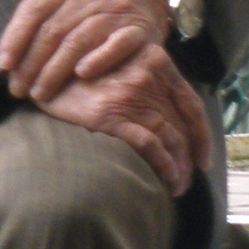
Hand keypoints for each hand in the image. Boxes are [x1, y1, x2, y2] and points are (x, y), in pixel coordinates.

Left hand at [0, 0, 170, 101]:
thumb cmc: (94, 10)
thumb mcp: (68, 2)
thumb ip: (42, 22)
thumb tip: (9, 60)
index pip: (35, 8)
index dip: (16, 37)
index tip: (5, 64)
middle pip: (54, 30)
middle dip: (31, 64)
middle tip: (19, 89)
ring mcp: (116, 10)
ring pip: (78, 42)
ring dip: (55, 71)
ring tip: (40, 92)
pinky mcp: (137, 30)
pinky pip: (115, 46)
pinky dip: (97, 60)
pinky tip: (82, 75)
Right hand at [34, 45, 214, 196]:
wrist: (43, 74)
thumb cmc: (84, 74)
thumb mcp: (122, 66)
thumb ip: (148, 84)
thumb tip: (171, 125)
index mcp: (157, 60)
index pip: (193, 104)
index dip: (203, 136)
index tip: (204, 160)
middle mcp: (149, 75)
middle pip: (183, 126)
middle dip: (189, 159)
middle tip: (188, 181)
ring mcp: (132, 95)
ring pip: (171, 139)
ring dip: (178, 169)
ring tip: (176, 187)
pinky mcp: (112, 115)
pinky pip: (151, 147)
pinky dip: (164, 167)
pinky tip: (166, 180)